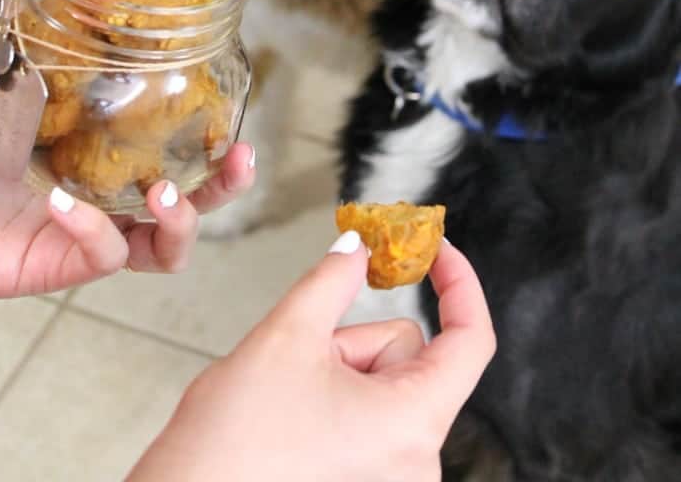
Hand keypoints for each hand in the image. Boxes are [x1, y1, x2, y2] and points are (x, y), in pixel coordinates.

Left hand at [0, 35, 255, 297]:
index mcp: (94, 159)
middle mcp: (97, 202)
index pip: (170, 160)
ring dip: (180, 222)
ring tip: (165, 191)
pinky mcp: (51, 267)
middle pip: (184, 212)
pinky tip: (64, 201)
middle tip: (238, 160)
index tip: (235, 127)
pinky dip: (94, 229)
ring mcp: (78, 238)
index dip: (211, 149)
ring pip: (161, 251)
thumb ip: (21, 33)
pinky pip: (98, 258)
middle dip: (222, 190)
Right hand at [129, 232, 494, 481]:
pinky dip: (339, 400)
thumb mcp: (287, 335)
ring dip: (341, 371)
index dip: (459, 284)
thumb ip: (334, 279)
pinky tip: (293, 419)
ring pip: (384, 385)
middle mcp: (417, 465)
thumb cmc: (232, 442)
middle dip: (357, 339)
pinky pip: (372, 419)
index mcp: (413, 425)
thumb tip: (359, 246)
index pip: (472, 341)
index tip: (433, 249)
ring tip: (287, 396)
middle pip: (408, 357)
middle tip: (303, 357)